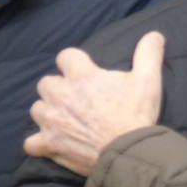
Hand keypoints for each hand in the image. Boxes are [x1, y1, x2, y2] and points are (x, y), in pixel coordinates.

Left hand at [25, 30, 164, 175]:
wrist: (129, 152)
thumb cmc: (137, 115)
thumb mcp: (148, 80)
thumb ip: (148, 54)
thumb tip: (155, 34)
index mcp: (82, 76)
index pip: (65, 56)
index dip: (74, 63)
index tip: (85, 72)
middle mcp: (61, 95)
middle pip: (46, 82)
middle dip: (58, 88)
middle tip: (75, 98)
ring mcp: (52, 121)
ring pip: (37, 109)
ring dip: (48, 112)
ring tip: (63, 119)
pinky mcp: (49, 144)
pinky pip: (31, 142)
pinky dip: (39, 143)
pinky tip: (51, 143)